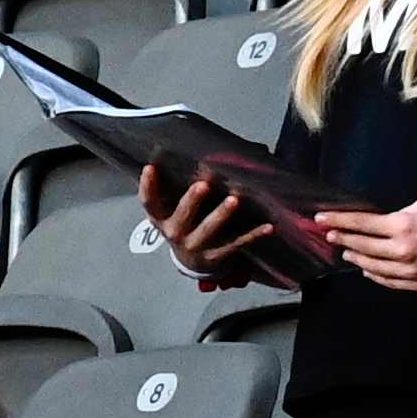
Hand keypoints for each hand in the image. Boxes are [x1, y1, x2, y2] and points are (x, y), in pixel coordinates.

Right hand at [140, 163, 272, 289]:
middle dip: (192, 201)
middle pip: (182, 216)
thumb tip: (197, 153)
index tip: (151, 167)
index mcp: (161, 220)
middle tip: (203, 185)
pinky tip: (268, 226)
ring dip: (221, 215)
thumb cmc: (184, 226)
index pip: (149, 203)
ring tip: (234, 200)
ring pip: (208, 230)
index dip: (148, 186)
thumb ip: (177, 189)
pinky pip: (236, 243)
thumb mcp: (173, 212)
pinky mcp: (215, 256)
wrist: (192, 264)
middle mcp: (174, 234)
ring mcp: (195, 246)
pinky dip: (253, 235)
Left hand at [310, 197, 416, 291]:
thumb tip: (381, 221)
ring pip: (371, 266)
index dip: (338, 221)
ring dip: (356, 257)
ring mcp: (410, 271)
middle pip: (361, 246)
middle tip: (329, 234)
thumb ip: (399, 214)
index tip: (321, 218)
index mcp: (403, 226)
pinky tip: (366, 267)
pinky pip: (388, 281)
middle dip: (342, 239)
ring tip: (346, 250)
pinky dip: (374, 274)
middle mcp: (402, 250)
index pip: (360, 224)